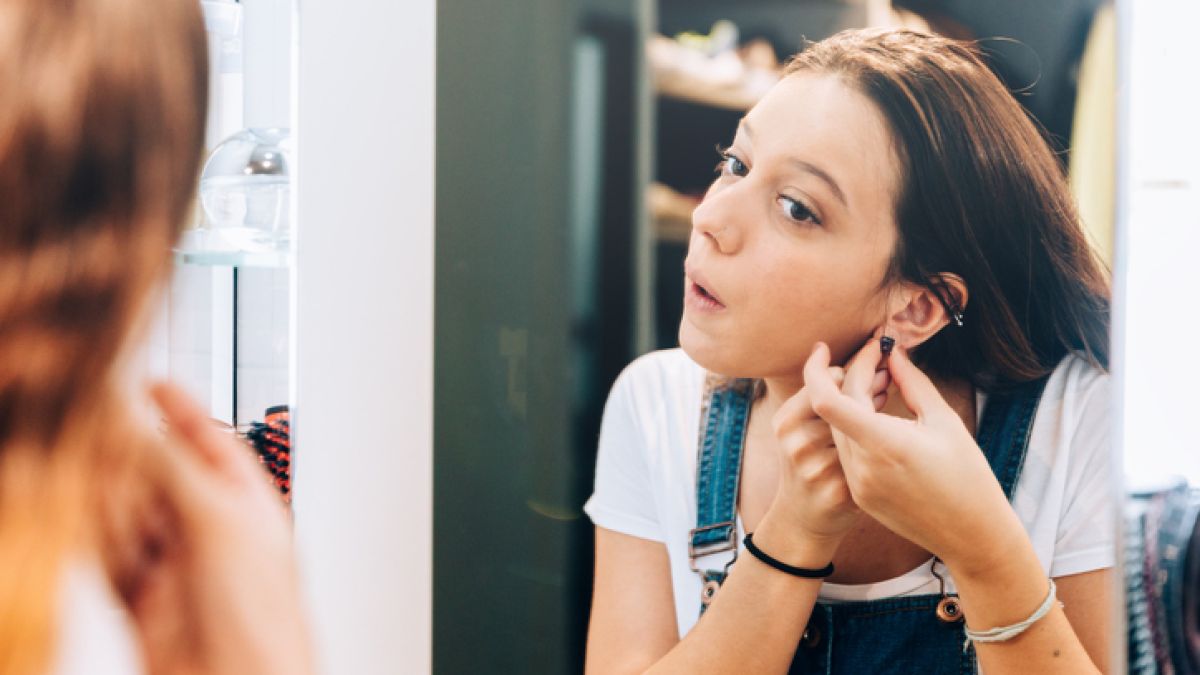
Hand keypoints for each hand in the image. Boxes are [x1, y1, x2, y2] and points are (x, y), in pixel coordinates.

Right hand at [103, 382, 314, 674]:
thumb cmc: (263, 621)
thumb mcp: (220, 524)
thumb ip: (177, 473)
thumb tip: (139, 430)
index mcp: (251, 506)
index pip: (215, 443)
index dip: (184, 410)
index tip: (155, 383)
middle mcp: (215, 532)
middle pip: (164, 477)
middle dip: (133, 457)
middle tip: (100, 434)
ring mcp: (179, 567)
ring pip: (133, 515)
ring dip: (111, 500)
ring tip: (90, 481)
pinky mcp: (147, 601)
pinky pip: (111, 559)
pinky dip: (96, 540)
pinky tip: (85, 525)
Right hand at [762, 363, 889, 550]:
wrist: (803, 520)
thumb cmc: (808, 462)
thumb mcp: (795, 428)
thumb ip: (814, 394)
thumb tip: (828, 351)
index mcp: (786, 421)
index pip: (825, 381)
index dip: (854, 366)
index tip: (873, 353)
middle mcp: (798, 444)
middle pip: (845, 401)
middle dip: (871, 383)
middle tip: (888, 374)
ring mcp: (819, 469)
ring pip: (860, 428)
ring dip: (880, 409)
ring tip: (888, 397)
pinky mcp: (842, 493)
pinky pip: (872, 458)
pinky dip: (884, 440)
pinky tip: (890, 432)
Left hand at [804, 340, 1021, 574]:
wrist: (972, 535)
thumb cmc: (968, 475)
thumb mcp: (945, 421)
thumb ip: (912, 382)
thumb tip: (893, 354)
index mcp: (884, 444)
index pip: (826, 400)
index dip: (817, 369)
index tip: (825, 347)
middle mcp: (862, 466)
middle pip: (833, 409)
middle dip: (850, 378)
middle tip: (880, 361)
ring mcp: (857, 484)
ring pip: (836, 429)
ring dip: (851, 403)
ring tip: (885, 387)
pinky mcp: (859, 496)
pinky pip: (846, 452)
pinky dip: (854, 429)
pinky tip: (878, 417)